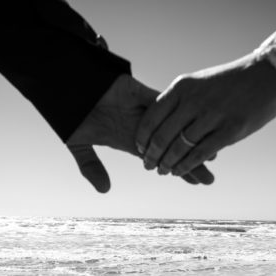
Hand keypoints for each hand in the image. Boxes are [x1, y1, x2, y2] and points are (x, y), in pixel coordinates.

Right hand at [67, 74, 214, 191]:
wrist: (63, 84)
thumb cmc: (68, 113)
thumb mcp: (78, 144)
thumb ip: (91, 166)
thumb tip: (105, 191)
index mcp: (129, 139)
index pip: (161, 159)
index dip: (179, 169)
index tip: (197, 182)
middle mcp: (140, 126)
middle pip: (172, 146)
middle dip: (191, 161)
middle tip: (210, 179)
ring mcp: (141, 110)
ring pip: (172, 126)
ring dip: (189, 139)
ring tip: (212, 154)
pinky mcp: (137, 92)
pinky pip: (160, 104)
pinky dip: (176, 113)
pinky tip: (193, 123)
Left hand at [135, 53, 275, 176]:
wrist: (269, 75)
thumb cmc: (232, 81)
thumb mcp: (200, 82)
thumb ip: (181, 100)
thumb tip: (161, 122)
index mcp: (183, 87)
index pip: (152, 116)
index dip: (143, 136)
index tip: (140, 148)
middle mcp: (194, 101)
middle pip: (162, 135)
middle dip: (152, 155)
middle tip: (148, 165)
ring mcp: (212, 116)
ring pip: (179, 147)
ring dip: (167, 163)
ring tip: (163, 170)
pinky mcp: (230, 131)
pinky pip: (199, 154)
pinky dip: (186, 166)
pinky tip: (180, 171)